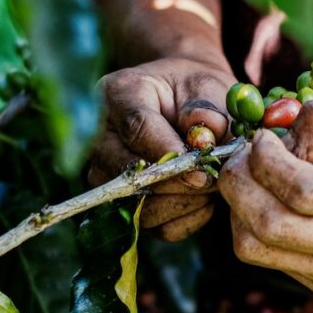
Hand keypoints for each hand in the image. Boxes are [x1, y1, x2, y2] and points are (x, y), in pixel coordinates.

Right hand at [89, 57, 236, 240]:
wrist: (186, 103)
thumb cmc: (194, 91)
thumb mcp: (206, 86)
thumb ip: (207, 109)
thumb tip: (204, 138)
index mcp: (118, 94)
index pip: (136, 128)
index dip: (168, 152)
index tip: (200, 169)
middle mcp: (100, 136)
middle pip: (129, 172)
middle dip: (177, 182)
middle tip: (212, 179)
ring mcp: (106, 172)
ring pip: (140, 205)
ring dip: (184, 203)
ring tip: (211, 184)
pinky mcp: (121, 203)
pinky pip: (153, 225)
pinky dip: (184, 217)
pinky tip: (202, 198)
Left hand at [218, 102, 312, 293]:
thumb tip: (270, 140)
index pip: (301, 191)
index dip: (266, 159)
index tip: (264, 136)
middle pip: (267, 225)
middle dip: (239, 181)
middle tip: (245, 153)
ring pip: (252, 247)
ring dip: (238, 204)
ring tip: (254, 174)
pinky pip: (261, 254)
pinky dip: (250, 222)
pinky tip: (271, 197)